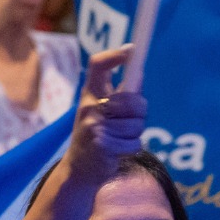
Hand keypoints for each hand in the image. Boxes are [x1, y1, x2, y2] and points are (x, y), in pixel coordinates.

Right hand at [64, 46, 147, 188]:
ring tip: (121, 138)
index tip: (130, 51)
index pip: (97, 66)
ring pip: (136, 124)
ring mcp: (93, 126)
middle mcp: (88, 106)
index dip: (114, 56)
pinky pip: (135, 142)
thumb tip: (139, 72)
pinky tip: (118, 150)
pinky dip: (132, 148)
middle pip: (130, 98)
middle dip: (140, 110)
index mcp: (89, 93)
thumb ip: (121, 92)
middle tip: (133, 118)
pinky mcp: (102, 146)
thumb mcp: (102, 109)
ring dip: (135, 133)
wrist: (79, 168)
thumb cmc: (96, 133)